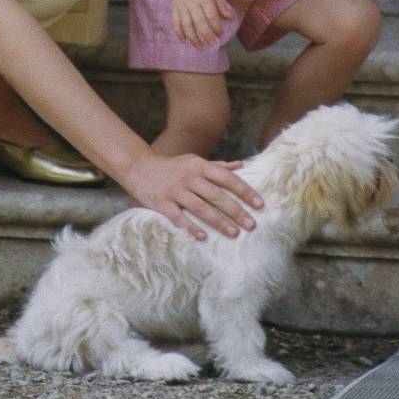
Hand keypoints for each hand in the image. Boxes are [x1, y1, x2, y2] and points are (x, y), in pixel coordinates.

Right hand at [122, 150, 263, 241]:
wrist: (138, 167)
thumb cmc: (172, 166)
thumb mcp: (194, 161)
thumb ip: (217, 166)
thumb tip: (241, 165)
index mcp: (199, 166)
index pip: (227, 178)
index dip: (245, 191)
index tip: (260, 204)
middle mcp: (189, 177)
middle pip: (217, 196)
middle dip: (236, 211)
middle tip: (252, 225)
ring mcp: (175, 190)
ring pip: (201, 208)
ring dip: (219, 222)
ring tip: (234, 234)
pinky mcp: (162, 203)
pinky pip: (179, 217)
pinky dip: (191, 227)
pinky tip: (203, 237)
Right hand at [171, 0, 235, 48]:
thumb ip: (222, 5)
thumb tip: (230, 18)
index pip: (211, 15)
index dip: (216, 27)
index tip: (220, 35)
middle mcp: (193, 2)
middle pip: (199, 22)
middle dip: (206, 35)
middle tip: (212, 45)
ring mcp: (182, 6)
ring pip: (186, 24)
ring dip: (192, 37)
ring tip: (199, 47)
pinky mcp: (175, 8)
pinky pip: (175, 22)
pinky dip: (179, 32)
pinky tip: (184, 41)